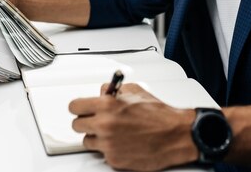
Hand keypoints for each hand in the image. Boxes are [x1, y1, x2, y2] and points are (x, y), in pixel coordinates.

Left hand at [69, 83, 196, 171]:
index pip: (74, 107)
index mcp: (107, 106)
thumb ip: (114, 91)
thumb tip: (102, 92)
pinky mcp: (114, 159)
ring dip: (97, 136)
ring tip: (113, 132)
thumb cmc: (159, 115)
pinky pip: (103, 153)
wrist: (175, 135)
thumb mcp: (136, 91)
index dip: (79, 107)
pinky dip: (110, 148)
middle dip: (87, 121)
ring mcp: (108, 144)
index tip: (81, 108)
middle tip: (97, 120)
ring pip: (88, 141)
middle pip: (77, 125)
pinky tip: (123, 142)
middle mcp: (104, 125)